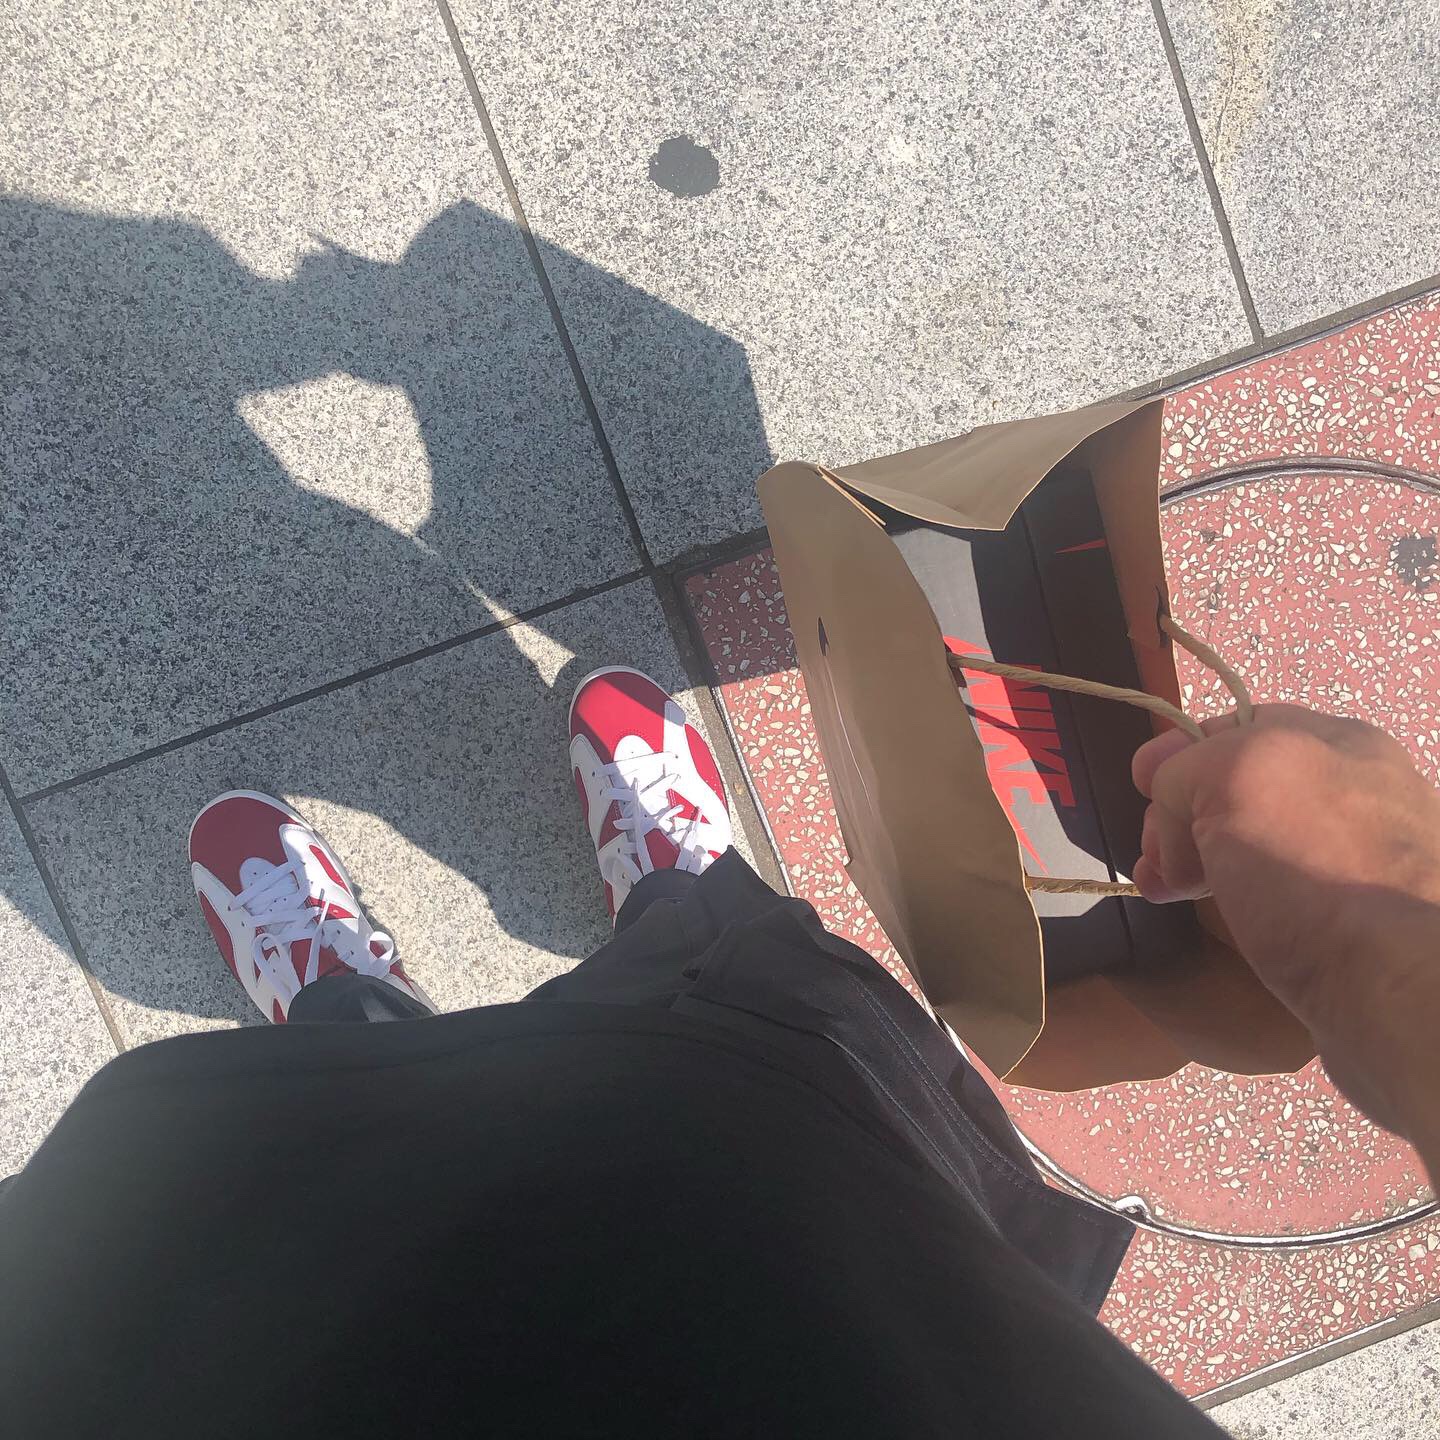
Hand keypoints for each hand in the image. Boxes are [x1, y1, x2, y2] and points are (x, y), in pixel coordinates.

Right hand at [1133, 704, 1439, 1160]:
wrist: (1399, 992)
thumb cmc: (1314, 868)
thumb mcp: (1234, 776)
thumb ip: (1187, 766)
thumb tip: (1173, 806)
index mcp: (1342, 743)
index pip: (1240, 724)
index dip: (1181, 751)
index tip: (1139, 787)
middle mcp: (1361, 793)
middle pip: (1243, 786)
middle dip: (1183, 813)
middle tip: (1152, 858)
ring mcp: (1363, 862)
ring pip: (1256, 844)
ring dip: (1199, 859)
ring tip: (1162, 891)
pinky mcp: (1358, 928)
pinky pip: (1280, 895)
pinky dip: (1235, 900)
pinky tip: (1214, 920)